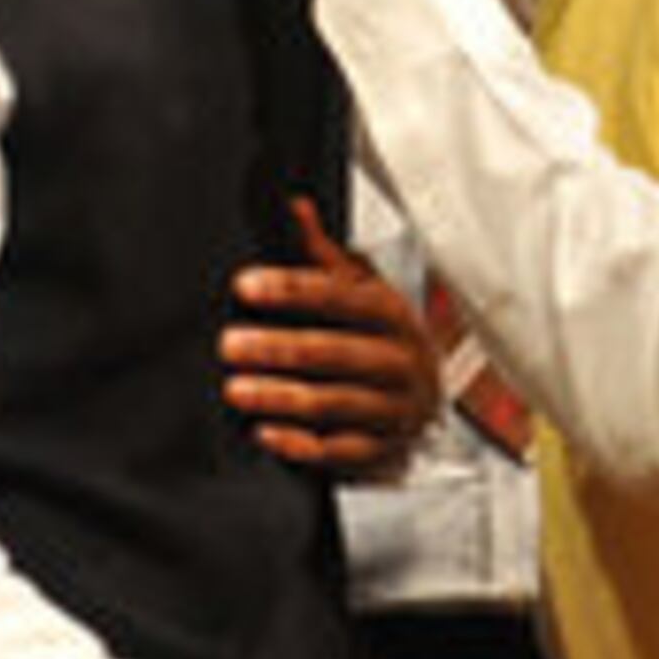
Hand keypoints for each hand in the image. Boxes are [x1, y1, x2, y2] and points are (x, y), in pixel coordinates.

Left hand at [224, 194, 441, 477]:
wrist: (430, 399)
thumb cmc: (386, 339)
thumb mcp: (364, 291)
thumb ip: (324, 255)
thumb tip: (294, 206)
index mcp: (393, 314)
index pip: (340, 297)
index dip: (291, 290)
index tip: (245, 285)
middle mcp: (398, 361)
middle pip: (334, 353)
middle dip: (278, 348)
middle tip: (229, 344)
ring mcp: (393, 409)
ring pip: (333, 403)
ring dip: (281, 397)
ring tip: (236, 389)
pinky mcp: (381, 450)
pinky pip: (339, 451)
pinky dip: (301, 445)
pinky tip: (265, 433)